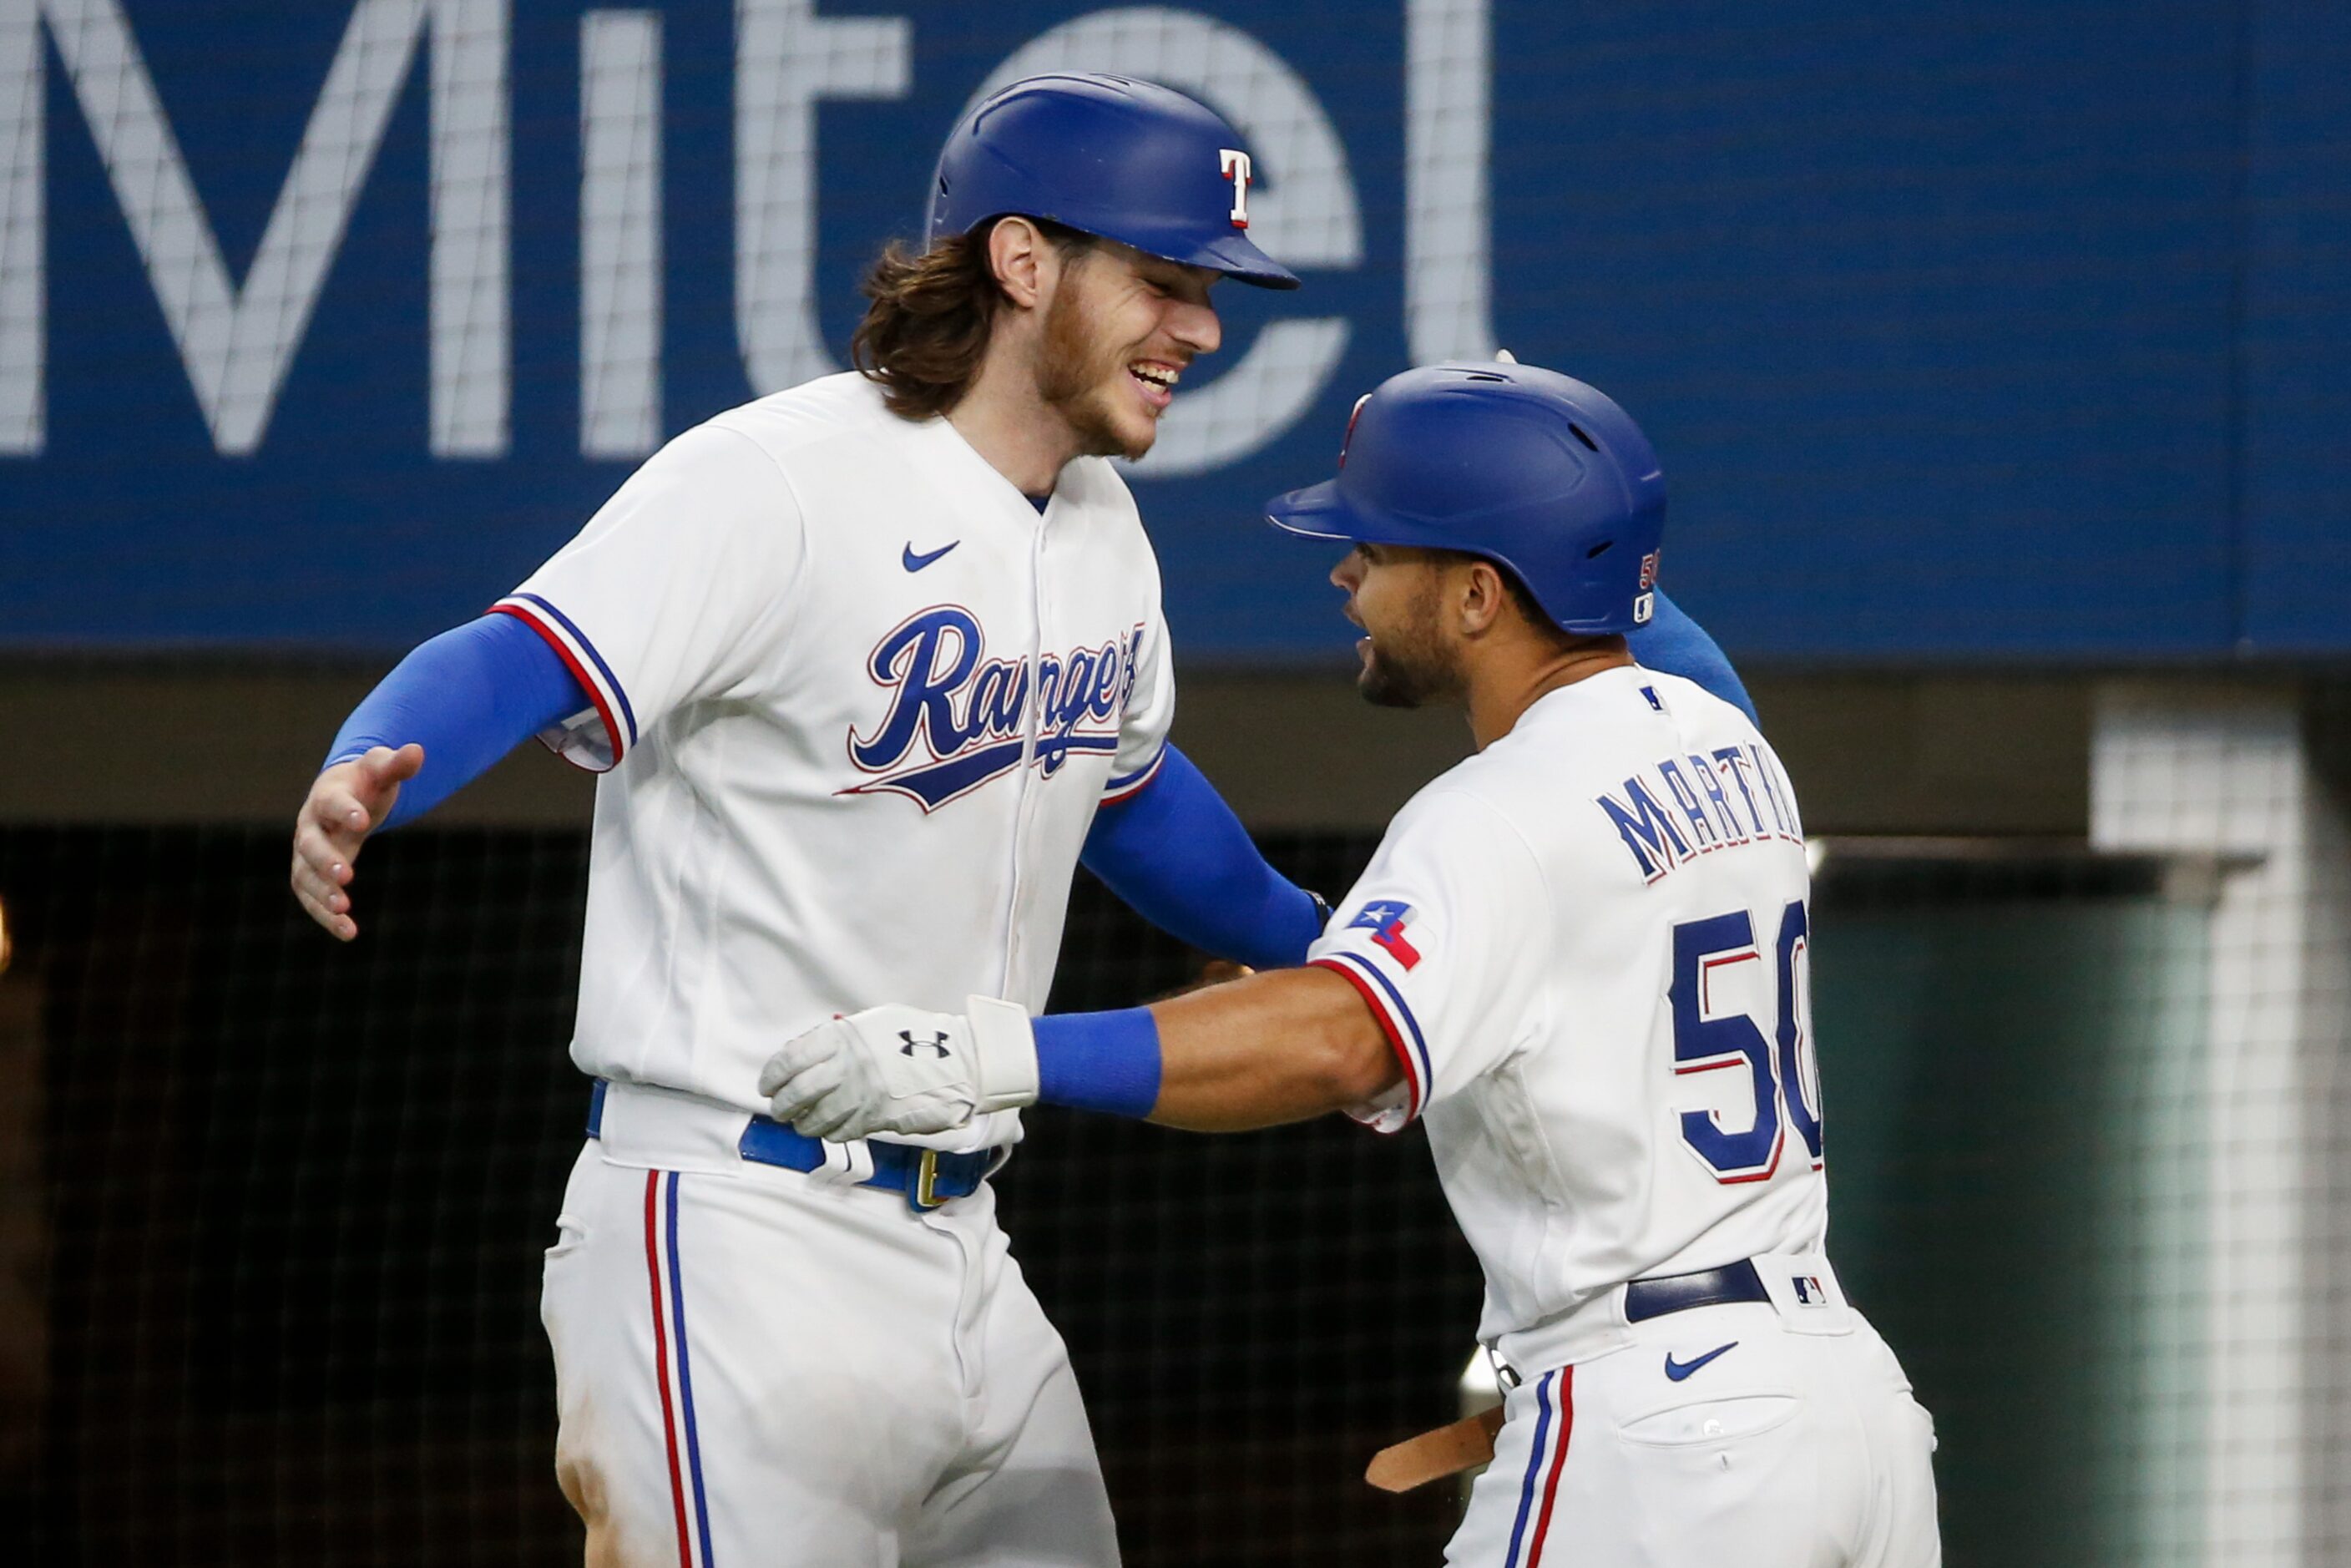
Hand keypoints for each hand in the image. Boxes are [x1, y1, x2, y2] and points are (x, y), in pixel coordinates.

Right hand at [289, 743, 423, 939]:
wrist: (343, 795)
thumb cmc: (366, 782)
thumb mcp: (382, 769)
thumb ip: (397, 764)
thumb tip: (417, 751)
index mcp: (328, 796)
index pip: (332, 802)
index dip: (346, 810)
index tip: (363, 821)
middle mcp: (311, 825)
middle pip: (310, 844)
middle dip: (326, 861)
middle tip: (346, 877)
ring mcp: (307, 853)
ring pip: (305, 876)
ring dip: (322, 895)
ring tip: (344, 911)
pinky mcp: (311, 875)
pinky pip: (312, 898)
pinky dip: (325, 916)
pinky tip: (348, 932)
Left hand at [759, 998, 1040, 1142]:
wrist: (955, 1060)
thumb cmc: (914, 1035)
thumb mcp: (873, 1022)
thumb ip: (840, 1038)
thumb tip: (808, 1054)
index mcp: (841, 1039)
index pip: (789, 1060)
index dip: (772, 1076)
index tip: (768, 1084)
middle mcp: (845, 1069)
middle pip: (796, 1095)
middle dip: (781, 1106)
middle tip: (780, 1108)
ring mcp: (860, 1097)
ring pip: (814, 1121)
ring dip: (802, 1125)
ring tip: (801, 1123)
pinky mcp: (874, 1120)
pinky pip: (840, 1133)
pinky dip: (830, 1133)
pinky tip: (829, 1129)